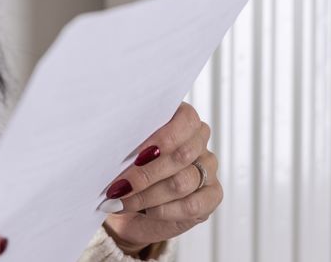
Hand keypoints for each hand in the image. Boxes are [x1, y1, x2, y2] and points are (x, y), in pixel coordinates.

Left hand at [97, 102, 221, 254]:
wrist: (128, 210)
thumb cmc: (125, 172)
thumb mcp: (122, 153)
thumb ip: (128, 143)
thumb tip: (119, 144)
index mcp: (180, 120)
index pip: (186, 119)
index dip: (164, 136)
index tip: (138, 153)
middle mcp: (197, 142)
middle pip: (182, 155)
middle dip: (146, 173)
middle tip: (119, 185)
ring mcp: (207, 169)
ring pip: (182, 182)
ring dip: (148, 195)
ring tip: (123, 200)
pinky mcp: (211, 196)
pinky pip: (192, 205)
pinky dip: (163, 210)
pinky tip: (146, 211)